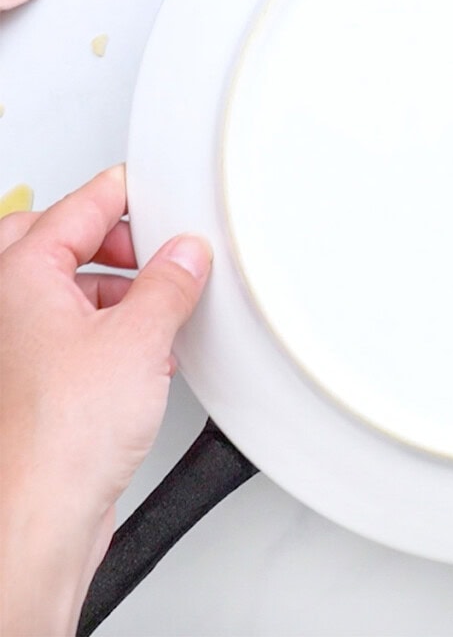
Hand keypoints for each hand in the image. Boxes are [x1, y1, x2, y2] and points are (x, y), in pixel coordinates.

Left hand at [0, 165, 210, 636]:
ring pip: (67, 291)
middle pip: (56, 243)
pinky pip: (76, 333)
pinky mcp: (38, 384)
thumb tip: (185, 255)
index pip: (74, 210)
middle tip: (152, 243)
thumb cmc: (59, 437)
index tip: (147, 186)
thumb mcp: (139, 338)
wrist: (38, 516)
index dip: (119, 193)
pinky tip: (148, 346)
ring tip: (161, 298)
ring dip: (116, 287)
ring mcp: (18, 347)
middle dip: (109, 239)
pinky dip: (111, 326)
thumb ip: (169, 284)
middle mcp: (7, 309)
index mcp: (17, 279)